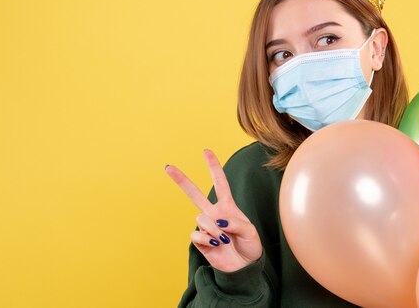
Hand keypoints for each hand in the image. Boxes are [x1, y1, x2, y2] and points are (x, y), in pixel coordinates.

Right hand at [164, 149, 262, 272]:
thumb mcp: (251, 232)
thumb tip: (219, 222)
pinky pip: (196, 234)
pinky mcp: (200, 241)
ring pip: (200, 218)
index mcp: (228, 207)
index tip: (206, 151)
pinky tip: (215, 245)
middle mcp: (214, 214)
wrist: (244, 268)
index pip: (220, 183)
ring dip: (214, 229)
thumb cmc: (250, 246)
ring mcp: (206, 227)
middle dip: (181, 180)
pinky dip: (207, 239)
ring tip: (224, 240)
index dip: (213, 167)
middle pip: (194, 194)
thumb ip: (237, 223)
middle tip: (167, 167)